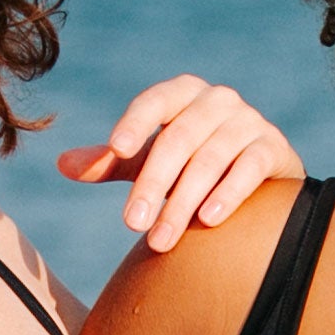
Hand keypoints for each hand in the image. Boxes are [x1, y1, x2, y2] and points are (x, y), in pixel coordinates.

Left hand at [57, 76, 303, 252]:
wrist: (260, 179)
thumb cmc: (193, 164)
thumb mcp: (150, 161)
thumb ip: (112, 163)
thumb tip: (61, 165)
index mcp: (183, 94)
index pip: (154, 102)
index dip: (135, 122)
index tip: (116, 149)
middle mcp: (217, 100)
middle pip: (179, 139)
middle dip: (152, 184)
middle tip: (131, 225)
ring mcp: (249, 121)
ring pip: (211, 158)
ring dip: (183, 202)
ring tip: (160, 240)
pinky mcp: (273, 148)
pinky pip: (250, 167)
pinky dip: (228, 193)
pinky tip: (208, 220)